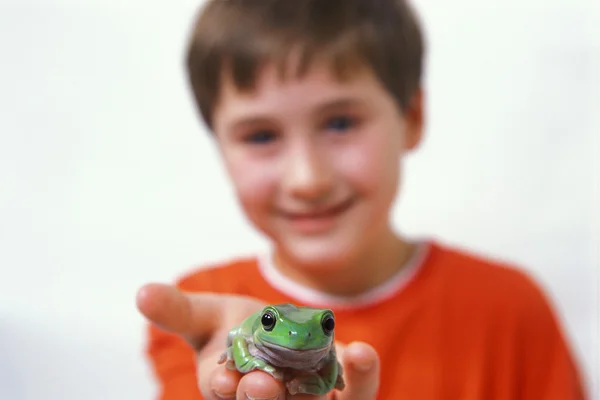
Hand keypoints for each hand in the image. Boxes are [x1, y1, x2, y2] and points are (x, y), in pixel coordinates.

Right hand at [136, 283, 379, 398]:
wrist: (278, 333)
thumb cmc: (236, 329)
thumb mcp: (206, 316)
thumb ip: (178, 311)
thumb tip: (142, 292)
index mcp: (229, 387)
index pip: (225, 394)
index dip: (224, 388)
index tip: (221, 379)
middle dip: (262, 398)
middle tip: (263, 385)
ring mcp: (306, 399)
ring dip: (321, 392)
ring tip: (339, 363)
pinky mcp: (342, 393)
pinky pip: (355, 394)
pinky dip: (361, 376)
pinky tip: (362, 353)